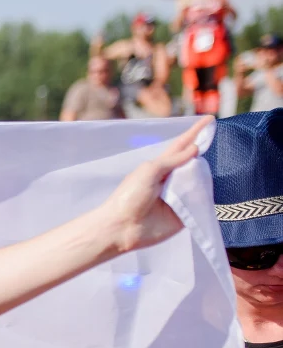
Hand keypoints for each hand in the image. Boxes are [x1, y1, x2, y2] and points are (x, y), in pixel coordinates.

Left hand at [99, 117, 212, 252]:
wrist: (122, 228)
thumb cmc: (129, 197)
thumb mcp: (149, 171)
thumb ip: (173, 160)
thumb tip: (195, 149)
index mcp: (160, 167)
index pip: (182, 146)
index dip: (195, 133)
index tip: (209, 119)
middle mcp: (172, 179)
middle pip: (195, 163)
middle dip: (207, 154)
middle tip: (225, 142)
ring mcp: (180, 196)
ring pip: (202, 182)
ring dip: (209, 175)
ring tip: (223, 165)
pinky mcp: (186, 214)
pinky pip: (202, 203)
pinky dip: (210, 196)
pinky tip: (221, 189)